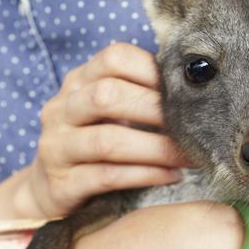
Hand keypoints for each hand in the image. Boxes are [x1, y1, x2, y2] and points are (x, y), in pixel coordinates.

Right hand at [0, 43, 190, 219]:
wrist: (50, 190)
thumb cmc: (94, 145)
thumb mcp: (109, 113)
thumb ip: (138, 94)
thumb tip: (198, 86)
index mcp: (77, 83)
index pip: (113, 58)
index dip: (152, 70)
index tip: (187, 91)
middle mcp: (60, 110)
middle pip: (107, 96)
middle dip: (156, 110)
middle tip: (194, 126)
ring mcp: (56, 147)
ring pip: (107, 141)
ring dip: (156, 148)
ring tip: (190, 156)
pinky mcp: (60, 184)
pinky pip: (106, 176)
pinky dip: (144, 175)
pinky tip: (172, 177)